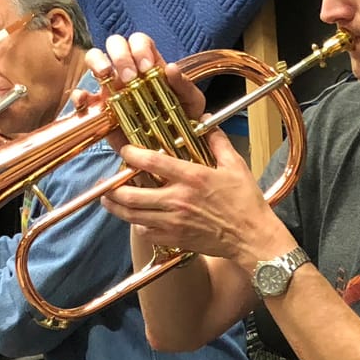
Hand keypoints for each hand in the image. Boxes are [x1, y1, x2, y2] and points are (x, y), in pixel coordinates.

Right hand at [84, 33, 204, 155]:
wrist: (169, 149)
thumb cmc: (181, 119)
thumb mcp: (191, 102)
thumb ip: (184, 85)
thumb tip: (171, 68)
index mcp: (149, 63)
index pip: (139, 40)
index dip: (140, 48)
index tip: (147, 68)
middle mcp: (127, 70)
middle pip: (115, 43)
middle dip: (120, 55)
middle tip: (130, 78)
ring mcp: (110, 86)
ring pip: (94, 58)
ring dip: (98, 62)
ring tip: (107, 76)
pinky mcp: (99, 108)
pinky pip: (82, 95)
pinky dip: (79, 95)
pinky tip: (86, 101)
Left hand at [100, 129, 282, 262]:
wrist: (252, 238)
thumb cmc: (246, 202)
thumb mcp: (235, 166)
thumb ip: (217, 141)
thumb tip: (206, 120)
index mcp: (192, 177)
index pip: (152, 161)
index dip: (131, 154)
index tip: (125, 150)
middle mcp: (178, 200)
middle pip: (132, 195)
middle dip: (113, 188)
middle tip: (107, 182)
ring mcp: (175, 222)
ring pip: (133, 216)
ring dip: (116, 208)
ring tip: (109, 200)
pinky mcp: (176, 239)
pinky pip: (147, 233)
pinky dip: (138, 226)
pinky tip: (137, 219)